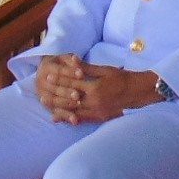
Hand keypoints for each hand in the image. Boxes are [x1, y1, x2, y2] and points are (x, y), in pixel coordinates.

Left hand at [37, 56, 162, 123]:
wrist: (138, 92)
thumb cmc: (122, 78)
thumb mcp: (105, 70)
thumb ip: (87, 68)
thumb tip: (72, 59)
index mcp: (95, 88)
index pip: (72, 83)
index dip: (59, 80)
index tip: (48, 76)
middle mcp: (94, 101)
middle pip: (70, 99)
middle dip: (55, 95)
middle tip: (41, 93)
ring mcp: (97, 111)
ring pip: (73, 111)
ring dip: (58, 109)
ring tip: (46, 106)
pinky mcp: (100, 118)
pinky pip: (82, 119)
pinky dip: (69, 119)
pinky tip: (59, 119)